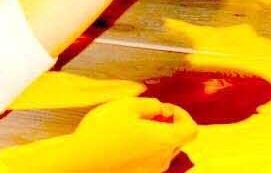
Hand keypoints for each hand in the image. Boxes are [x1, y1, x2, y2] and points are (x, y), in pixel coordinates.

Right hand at [66, 97, 196, 171]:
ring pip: (162, 150)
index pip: (191, 129)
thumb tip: (161, 109)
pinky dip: (144, 149)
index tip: (166, 108)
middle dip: (167, 124)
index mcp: (164, 141)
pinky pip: (149, 160)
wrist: (78, 162)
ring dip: (154, 137)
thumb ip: (152, 104)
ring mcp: (150, 171)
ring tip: (132, 127)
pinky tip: (124, 141)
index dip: (182, 114)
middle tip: (148, 114)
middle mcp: (161, 160)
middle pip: (177, 140)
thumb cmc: (102, 134)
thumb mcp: (128, 105)